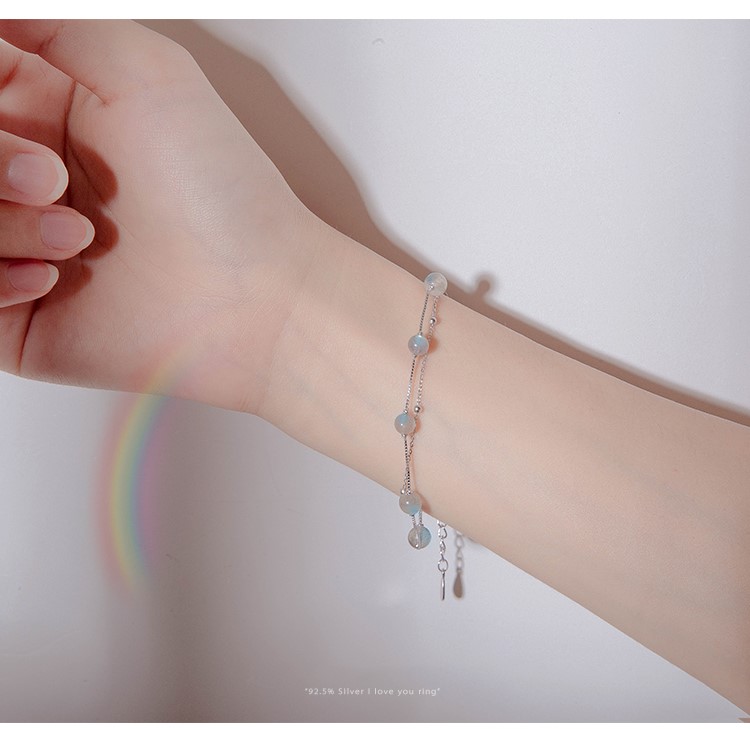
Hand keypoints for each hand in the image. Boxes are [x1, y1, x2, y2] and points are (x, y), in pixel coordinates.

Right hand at [0, 20, 319, 410]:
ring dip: (3, 221)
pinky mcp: (16, 319)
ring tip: (79, 236)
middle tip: (51, 177)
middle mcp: (23, 181)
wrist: (255, 296)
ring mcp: (18, 249)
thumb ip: (53, 25)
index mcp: (44, 117)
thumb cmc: (218, 189)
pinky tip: (55, 278)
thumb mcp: (142, 69)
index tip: (12, 111)